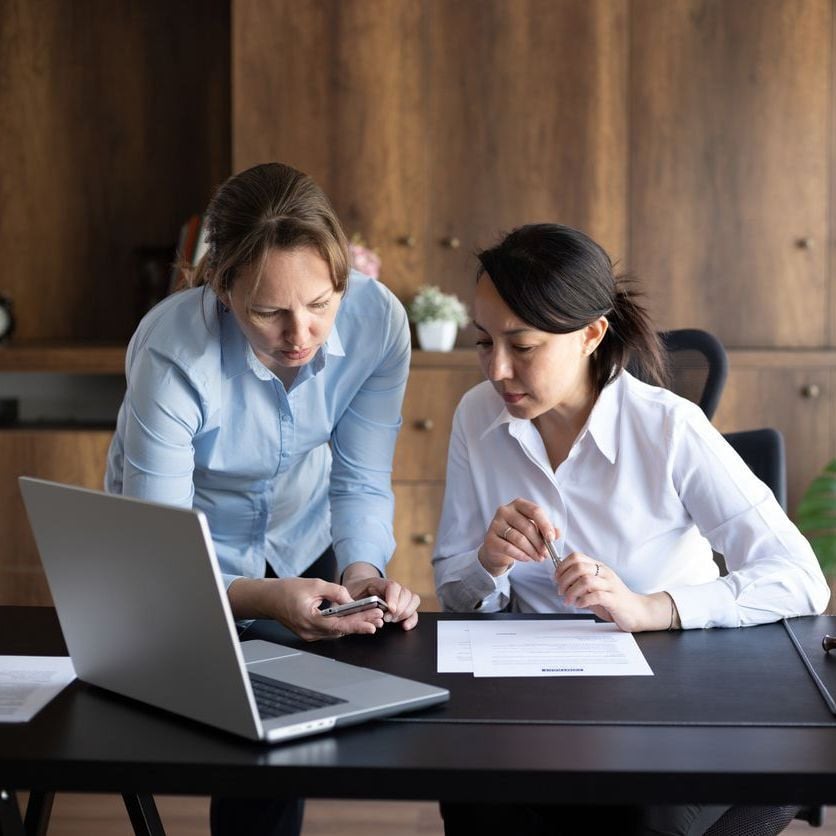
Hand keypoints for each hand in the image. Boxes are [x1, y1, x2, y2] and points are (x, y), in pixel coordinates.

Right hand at [227, 577, 383, 641]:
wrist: (268, 598)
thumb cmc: (287, 590)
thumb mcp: (315, 584)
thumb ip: (335, 591)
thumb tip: (350, 599)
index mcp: (310, 619)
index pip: (338, 625)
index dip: (357, 625)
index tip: (371, 624)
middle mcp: (310, 631)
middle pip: (340, 630)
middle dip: (360, 624)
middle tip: (378, 619)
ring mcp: (309, 634)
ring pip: (336, 632)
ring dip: (354, 624)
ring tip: (372, 618)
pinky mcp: (310, 633)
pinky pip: (330, 630)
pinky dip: (343, 625)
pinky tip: (355, 618)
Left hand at [342, 566, 419, 630]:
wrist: (357, 588)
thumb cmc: (352, 592)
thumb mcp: (345, 593)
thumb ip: (344, 598)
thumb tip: (345, 605)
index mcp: (377, 582)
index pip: (391, 585)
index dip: (393, 598)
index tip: (390, 609)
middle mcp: (391, 587)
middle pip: (405, 593)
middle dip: (399, 609)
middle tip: (387, 618)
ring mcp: (399, 596)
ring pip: (413, 599)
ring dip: (406, 612)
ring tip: (393, 620)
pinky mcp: (402, 605)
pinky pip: (414, 609)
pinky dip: (412, 618)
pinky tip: (404, 625)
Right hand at [478, 498, 558, 576]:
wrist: (497, 549)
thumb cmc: (517, 535)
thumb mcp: (533, 530)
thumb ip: (546, 530)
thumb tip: (558, 533)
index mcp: (518, 504)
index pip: (535, 511)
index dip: (545, 525)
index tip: (552, 539)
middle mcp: (505, 511)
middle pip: (528, 526)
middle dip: (540, 543)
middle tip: (546, 553)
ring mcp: (495, 524)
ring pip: (519, 539)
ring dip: (532, 551)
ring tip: (538, 558)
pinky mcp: (490, 538)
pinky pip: (509, 548)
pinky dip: (521, 555)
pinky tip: (527, 558)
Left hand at [555, 552, 673, 631]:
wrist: (637, 611)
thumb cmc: (613, 600)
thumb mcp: (594, 587)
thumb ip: (580, 582)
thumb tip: (560, 579)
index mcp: (599, 567)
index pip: (576, 557)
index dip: (562, 566)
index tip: (556, 578)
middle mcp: (605, 573)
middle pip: (579, 567)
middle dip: (564, 580)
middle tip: (561, 591)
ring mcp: (611, 585)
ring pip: (586, 580)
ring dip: (572, 591)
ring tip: (568, 600)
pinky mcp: (615, 599)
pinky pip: (596, 596)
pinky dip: (583, 600)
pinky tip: (580, 605)